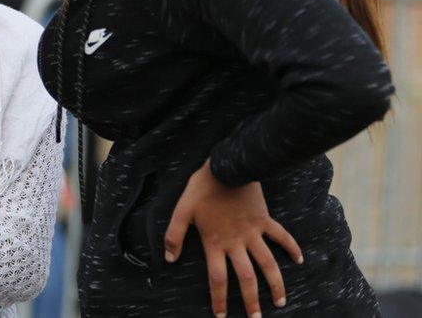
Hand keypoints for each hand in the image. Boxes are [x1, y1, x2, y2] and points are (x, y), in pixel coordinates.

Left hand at [164, 159, 303, 317]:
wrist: (227, 166)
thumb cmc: (202, 188)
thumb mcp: (182, 210)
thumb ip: (174, 235)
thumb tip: (169, 258)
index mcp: (216, 243)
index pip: (217, 278)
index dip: (219, 299)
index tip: (222, 316)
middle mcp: (237, 242)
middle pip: (246, 278)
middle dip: (251, 301)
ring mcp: (254, 232)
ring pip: (268, 264)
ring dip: (275, 284)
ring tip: (280, 302)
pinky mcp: (265, 220)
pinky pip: (281, 236)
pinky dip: (291, 248)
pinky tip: (299, 260)